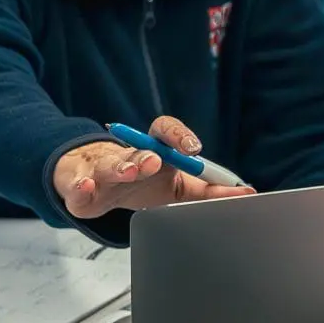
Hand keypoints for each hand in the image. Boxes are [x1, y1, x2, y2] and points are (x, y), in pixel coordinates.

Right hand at [53, 115, 252, 220]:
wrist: (93, 186)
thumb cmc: (141, 184)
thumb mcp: (177, 187)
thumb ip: (210, 189)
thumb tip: (247, 191)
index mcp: (154, 151)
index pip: (165, 131)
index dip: (179, 136)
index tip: (193, 148)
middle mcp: (127, 155)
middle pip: (138, 148)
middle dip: (148, 154)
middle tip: (158, 160)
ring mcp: (100, 168)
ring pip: (109, 163)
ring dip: (122, 166)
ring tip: (132, 170)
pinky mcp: (77, 186)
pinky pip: (77, 186)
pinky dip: (81, 187)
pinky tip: (88, 186)